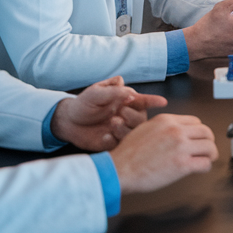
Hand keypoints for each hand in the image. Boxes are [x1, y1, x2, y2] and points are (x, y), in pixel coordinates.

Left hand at [50, 76, 166, 151]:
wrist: (69, 121)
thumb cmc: (84, 103)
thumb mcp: (96, 92)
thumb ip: (112, 90)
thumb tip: (127, 88)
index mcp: (125, 101)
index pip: (143, 101)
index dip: (153, 101)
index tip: (163, 102)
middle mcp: (126, 116)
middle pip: (142, 119)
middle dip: (133, 116)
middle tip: (119, 113)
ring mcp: (121, 130)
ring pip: (135, 133)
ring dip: (125, 128)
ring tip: (111, 124)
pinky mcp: (114, 143)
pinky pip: (121, 145)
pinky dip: (113, 139)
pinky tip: (104, 136)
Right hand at [109, 114, 217, 194]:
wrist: (120, 169)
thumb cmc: (128, 154)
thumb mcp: (145, 128)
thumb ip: (163, 128)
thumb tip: (176, 132)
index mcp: (166, 120)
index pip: (196, 122)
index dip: (199, 132)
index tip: (199, 139)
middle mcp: (176, 131)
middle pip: (206, 132)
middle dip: (208, 142)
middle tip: (207, 149)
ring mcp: (180, 147)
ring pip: (209, 147)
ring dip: (210, 154)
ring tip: (206, 159)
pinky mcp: (182, 165)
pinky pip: (205, 164)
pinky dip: (205, 167)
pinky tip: (199, 169)